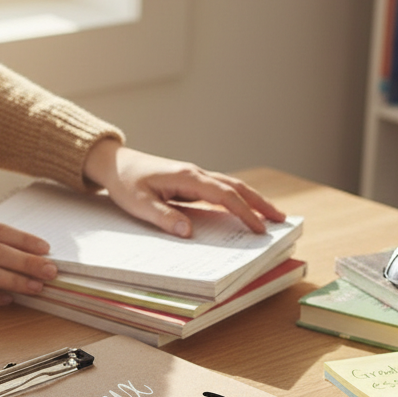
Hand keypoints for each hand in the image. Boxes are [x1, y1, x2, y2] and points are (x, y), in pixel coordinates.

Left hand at [82, 140, 285, 236]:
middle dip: (260, 203)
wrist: (116, 163)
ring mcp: (195, 177)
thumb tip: (188, 233)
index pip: (224, 195)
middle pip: (236, 187)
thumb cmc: (125, 183)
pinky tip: (244, 211)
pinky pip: (220, 190)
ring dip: (253, 200)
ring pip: (231, 186)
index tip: (259, 228)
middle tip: (281, 219)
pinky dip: (237, 199)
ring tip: (272, 215)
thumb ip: (163, 217)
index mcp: (187, 177)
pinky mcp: (191, 182)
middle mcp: (196, 174)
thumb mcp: (139, 203)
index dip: (243, 212)